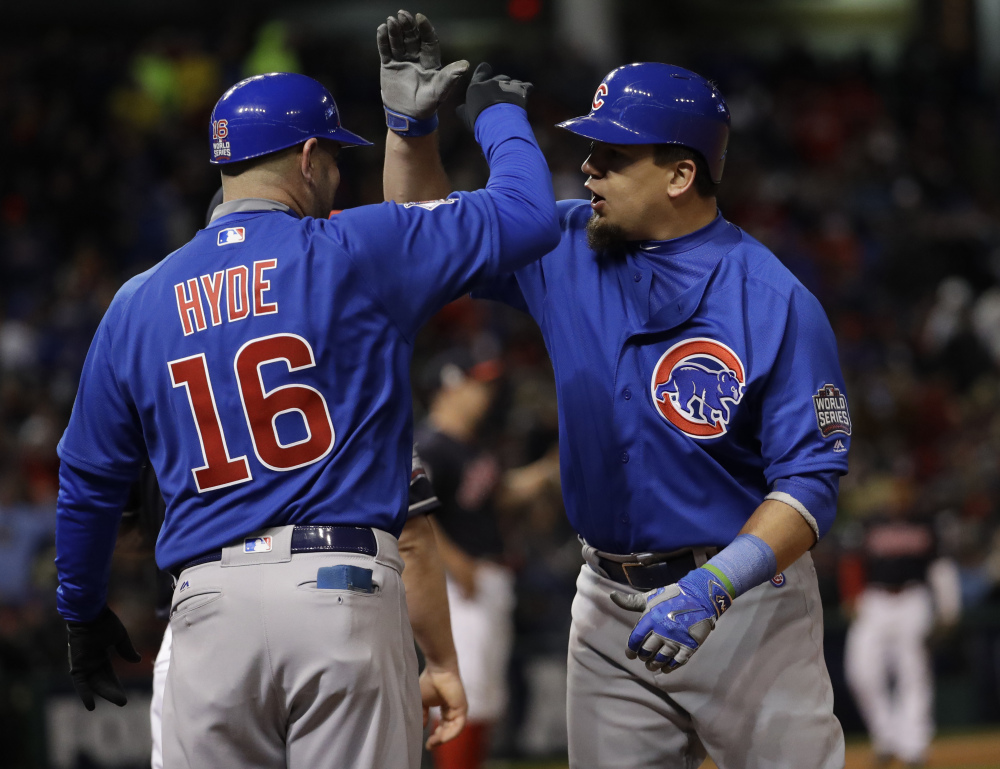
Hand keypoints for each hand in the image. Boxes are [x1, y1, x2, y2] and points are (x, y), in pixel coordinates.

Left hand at [66, 605, 141, 709]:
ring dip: (105, 693)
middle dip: (112, 691)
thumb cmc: (104, 622)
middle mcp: (90, 662)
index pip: (109, 674)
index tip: (124, 695)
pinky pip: (80, 683)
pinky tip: (91, 706)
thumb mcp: (119, 637)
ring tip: (120, 701)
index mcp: (100, 655)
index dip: (116, 684)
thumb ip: (126, 650)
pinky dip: (85, 694)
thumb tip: (137, 660)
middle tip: (124, 701)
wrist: (90, 614)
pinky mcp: (77, 665)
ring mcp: (83, 664)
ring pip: (94, 684)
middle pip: (102, 681)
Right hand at [377, 10, 468, 126]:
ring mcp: (402, 61)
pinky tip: (382, 29)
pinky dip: (383, 40)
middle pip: (412, 38)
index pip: (428, 42)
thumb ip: (450, 77)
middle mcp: (416, 58)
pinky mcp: (389, 66)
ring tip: (390, 21)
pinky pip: (386, 50)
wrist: (408, 117)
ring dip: (394, 31)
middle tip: (402, 15)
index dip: (425, 29)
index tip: (420, 18)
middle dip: (407, 26)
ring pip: (398, 42)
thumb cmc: (427, 105)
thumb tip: (465, 65)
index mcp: (430, 62)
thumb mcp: (439, 91)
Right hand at [419, 663, 467, 748]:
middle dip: (439, 739)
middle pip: (449, 730)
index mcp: (446, 707)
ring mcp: (459, 709)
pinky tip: (440, 738)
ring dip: (443, 739)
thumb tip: (422, 726)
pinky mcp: (462, 708)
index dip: (436, 735)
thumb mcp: (422, 701)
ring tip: (433, 743)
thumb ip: (422, 714)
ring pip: (453, 730)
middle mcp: (453, 709)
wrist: (438, 669)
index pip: (443, 725)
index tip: (427, 744)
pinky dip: (450, 734)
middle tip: (429, 746)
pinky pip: (458, 726)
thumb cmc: (430, 681)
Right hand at [456, 62, 532, 131]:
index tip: (486, 68)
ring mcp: (507, 85)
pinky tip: (528, 90)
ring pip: (512, 82)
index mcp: (477, 87)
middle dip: (500, 85)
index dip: (484, 70)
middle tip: (501, 97)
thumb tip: (459, 108)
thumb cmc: (479, 120)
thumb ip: (463, 110)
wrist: (497, 121)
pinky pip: (526, 86)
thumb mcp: (467, 117)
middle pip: (499, 78)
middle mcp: (492, 82)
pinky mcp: (521, 90)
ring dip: (512, 88)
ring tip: (513, 98)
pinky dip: (526, 88)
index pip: (481, 72)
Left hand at [610, 572, 730, 671]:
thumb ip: (631, 601)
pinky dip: (670, 667)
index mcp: (650, 619)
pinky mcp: (689, 646)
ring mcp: (676, 640)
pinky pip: (677, 662)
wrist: (700, 597)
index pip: (635, 640)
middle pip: (647, 651)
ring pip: (660, 659)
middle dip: (643, 656)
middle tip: (643, 657)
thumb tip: (612, 596)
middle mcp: (662, 631)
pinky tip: (665, 668)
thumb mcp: (650, 597)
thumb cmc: (672, 596)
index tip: (630, 654)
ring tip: (651, 665)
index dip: (631, 649)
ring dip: (654, 664)